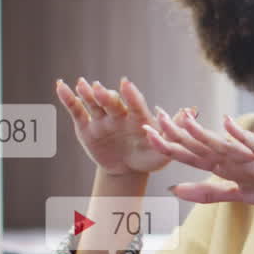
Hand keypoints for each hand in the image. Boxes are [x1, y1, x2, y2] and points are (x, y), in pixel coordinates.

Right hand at [56, 77, 170, 176]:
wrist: (127, 169)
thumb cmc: (149, 158)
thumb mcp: (164, 149)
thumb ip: (173, 130)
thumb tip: (193, 110)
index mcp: (138, 118)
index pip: (134, 105)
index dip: (130, 95)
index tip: (126, 83)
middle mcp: (119, 114)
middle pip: (112, 103)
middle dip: (105, 96)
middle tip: (98, 88)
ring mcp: (102, 119)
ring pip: (93, 103)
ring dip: (87, 93)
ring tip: (81, 84)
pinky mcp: (86, 126)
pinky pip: (76, 110)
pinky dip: (68, 98)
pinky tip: (60, 86)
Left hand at [144, 108, 253, 208]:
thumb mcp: (236, 194)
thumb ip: (207, 193)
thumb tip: (174, 190)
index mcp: (223, 165)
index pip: (191, 154)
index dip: (169, 145)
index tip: (146, 131)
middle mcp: (234, 158)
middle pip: (202, 145)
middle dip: (179, 132)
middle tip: (156, 115)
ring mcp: (252, 158)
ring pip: (223, 144)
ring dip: (204, 133)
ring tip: (185, 119)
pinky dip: (242, 137)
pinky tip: (229, 124)